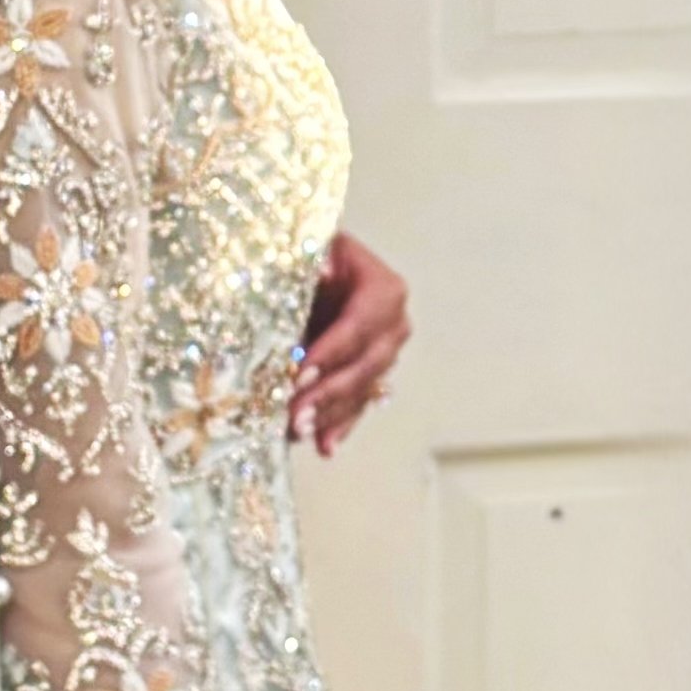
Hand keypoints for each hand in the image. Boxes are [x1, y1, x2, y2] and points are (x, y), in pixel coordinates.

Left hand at [288, 231, 409, 458]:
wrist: (321, 258)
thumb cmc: (315, 248)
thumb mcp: (314, 244)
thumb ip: (314, 258)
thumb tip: (321, 270)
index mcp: (385, 290)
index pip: (356, 327)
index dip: (329, 353)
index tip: (299, 374)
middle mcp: (394, 324)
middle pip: (362, 365)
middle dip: (328, 393)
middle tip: (296, 415)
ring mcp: (386, 352)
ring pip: (361, 389)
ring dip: (331, 415)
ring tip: (300, 433)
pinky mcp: (372, 372)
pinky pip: (360, 402)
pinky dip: (341, 424)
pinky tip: (324, 447)